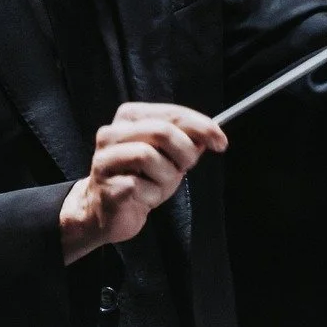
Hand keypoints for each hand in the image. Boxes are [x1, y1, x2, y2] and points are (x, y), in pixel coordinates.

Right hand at [59, 102, 226, 264]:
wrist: (107, 212)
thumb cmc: (140, 179)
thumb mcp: (169, 157)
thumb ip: (187, 141)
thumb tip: (211, 135)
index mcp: (130, 117)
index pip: (172, 113)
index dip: (201, 126)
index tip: (221, 141)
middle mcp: (112, 132)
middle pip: (161, 131)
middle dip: (184, 151)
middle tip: (188, 166)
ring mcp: (106, 158)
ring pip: (148, 156)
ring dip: (166, 176)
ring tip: (160, 185)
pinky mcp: (105, 184)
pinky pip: (139, 185)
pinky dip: (151, 194)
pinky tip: (145, 198)